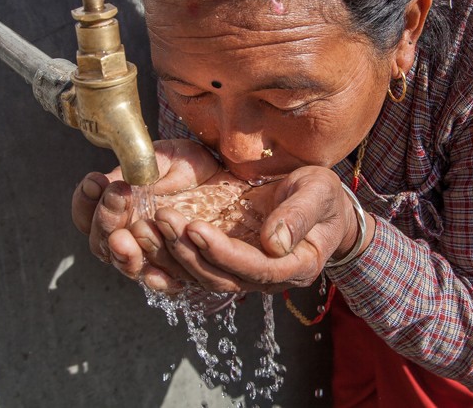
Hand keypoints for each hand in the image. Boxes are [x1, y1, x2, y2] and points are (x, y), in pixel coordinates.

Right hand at [71, 139, 220, 289]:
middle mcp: (132, 238)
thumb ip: (138, 168)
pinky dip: (161, 278)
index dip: (85, 202)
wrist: (237, 181)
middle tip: (119, 195)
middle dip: (108, 220)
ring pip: (131, 265)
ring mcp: (156, 258)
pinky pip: (167, 283)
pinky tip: (161, 273)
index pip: (88, 215)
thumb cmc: (197, 169)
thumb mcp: (166, 159)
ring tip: (140, 228)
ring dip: (130, 249)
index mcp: (121, 210)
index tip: (95, 181)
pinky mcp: (186, 272)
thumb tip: (108, 179)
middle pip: (103, 244)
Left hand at [139, 166, 373, 293]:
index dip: (223, 252)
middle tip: (163, 219)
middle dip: (189, 252)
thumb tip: (274, 242)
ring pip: (203, 276)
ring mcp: (246, 273)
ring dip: (173, 254)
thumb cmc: (324, 197)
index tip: (195, 228)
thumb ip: (299, 215)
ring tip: (150, 225)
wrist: (322, 206)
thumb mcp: (319, 193)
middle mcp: (268, 278)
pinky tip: (148, 240)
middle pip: (222, 277)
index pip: (255, 268)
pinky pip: (196, 267)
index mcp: (296, 265)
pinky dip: (170, 257)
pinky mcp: (228, 262)